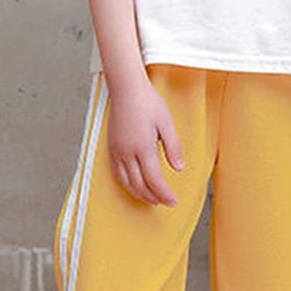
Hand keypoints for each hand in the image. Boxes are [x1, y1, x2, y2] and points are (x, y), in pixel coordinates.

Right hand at [107, 78, 184, 206]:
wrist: (126, 88)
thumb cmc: (147, 102)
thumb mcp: (167, 124)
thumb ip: (173, 148)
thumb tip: (178, 168)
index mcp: (143, 146)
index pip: (154, 180)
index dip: (164, 193)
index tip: (173, 201)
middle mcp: (127, 152)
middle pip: (140, 185)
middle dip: (154, 197)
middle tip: (166, 203)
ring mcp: (117, 151)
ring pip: (126, 182)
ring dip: (140, 194)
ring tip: (152, 199)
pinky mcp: (111, 148)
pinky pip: (117, 174)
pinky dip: (127, 185)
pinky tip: (134, 187)